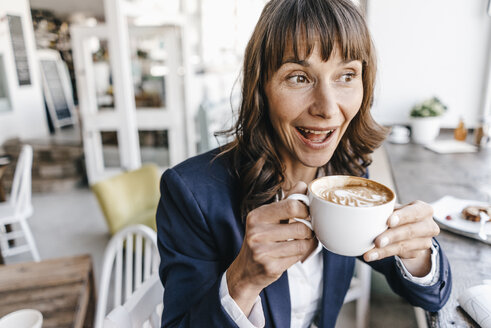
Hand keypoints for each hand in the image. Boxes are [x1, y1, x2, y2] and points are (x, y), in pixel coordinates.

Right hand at [226, 182, 315, 314]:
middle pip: (300, 227)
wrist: (245, 270)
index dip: (306, 209)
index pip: (291, 205)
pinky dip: (302, 254)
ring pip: (301, 243)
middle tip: (307, 231)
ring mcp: (262, 251)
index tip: (307, 214)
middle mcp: (256, 232)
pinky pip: (298, 257)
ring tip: (302, 242)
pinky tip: (295, 253)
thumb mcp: (269, 218)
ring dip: (307, 243)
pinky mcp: (270, 267)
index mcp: (256, 216)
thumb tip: (303, 184)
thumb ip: (286, 201)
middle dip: (309, 230)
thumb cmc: (261, 240)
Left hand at [363, 200, 438, 276]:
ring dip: (384, 250)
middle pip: (410, 231)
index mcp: (424, 210)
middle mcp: (428, 226)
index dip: (402, 217)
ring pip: (403, 246)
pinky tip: (372, 255)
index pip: (415, 212)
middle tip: (377, 241)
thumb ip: (386, 209)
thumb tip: (365, 210)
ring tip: (369, 253)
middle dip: (392, 236)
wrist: (409, 230)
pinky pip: (398, 254)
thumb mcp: (395, 208)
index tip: (389, 222)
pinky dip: (383, 254)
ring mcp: (425, 242)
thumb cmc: (399, 214)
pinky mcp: (417, 253)